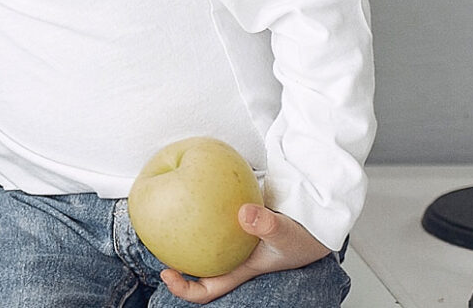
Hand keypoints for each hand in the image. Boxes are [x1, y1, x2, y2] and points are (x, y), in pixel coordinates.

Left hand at [157, 205, 331, 303]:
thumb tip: (244, 214)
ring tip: (163, 207)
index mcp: (239, 269)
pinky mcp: (234, 215)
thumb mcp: (288, 232)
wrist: (318, 217)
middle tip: (153, 235)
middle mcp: (231, 255)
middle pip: (195, 264)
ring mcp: (231, 236)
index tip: (167, 273)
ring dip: (182, 228)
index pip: (207, 289)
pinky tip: (189, 182)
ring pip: (199, 238)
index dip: (184, 289)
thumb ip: (268, 225)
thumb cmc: (305, 235)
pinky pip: (209, 213)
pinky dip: (198, 202)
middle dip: (173, 254)